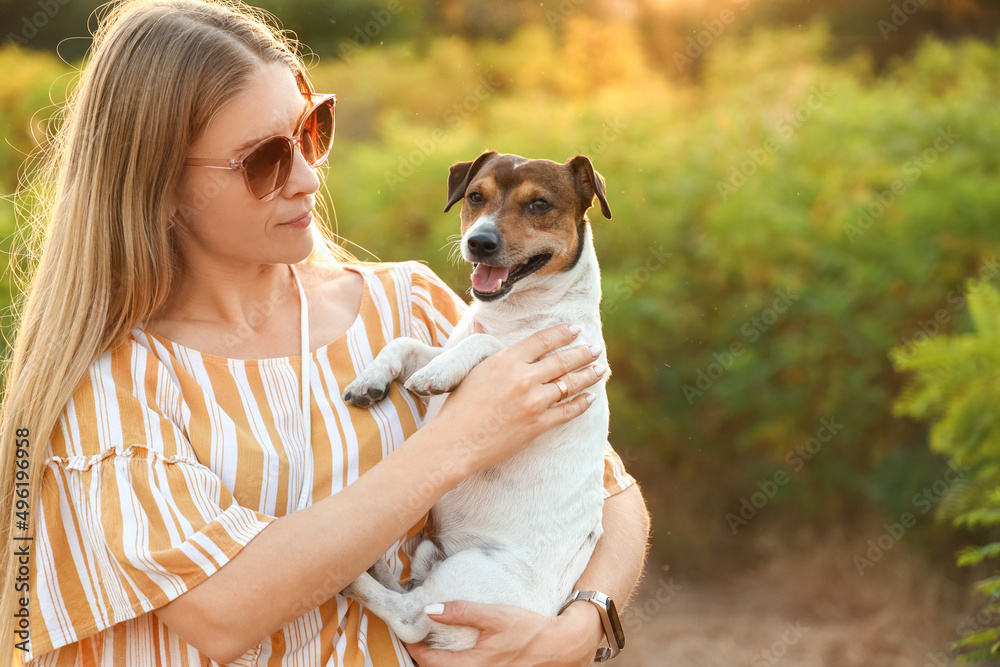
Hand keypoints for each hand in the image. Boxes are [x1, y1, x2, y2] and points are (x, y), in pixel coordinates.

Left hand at [403, 600, 603, 666]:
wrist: (559, 647)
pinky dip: (455, 664)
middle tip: (418, 639)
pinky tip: (456, 654)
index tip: (409, 633)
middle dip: (424, 657)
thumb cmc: (529, 630)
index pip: (430, 662)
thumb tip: (431, 610)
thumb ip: (462, 612)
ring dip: (440, 662)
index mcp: (474, 665)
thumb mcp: (494, 615)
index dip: (414, 647)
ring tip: (433, 646)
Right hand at [428, 323, 604, 473]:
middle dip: (583, 353)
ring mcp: (533, 402)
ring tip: (600, 370)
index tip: (575, 329)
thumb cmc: (457, 406)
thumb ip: (481, 345)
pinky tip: (590, 398)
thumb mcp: (469, 369)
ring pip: (569, 384)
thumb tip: (477, 322)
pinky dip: (581, 404)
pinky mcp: (538, 425)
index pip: (542, 340)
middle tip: (596, 349)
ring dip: (588, 375)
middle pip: (562, 360)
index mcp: (506, 360)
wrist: (455, 442)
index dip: (562, 333)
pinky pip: (567, 412)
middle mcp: (523, 378)